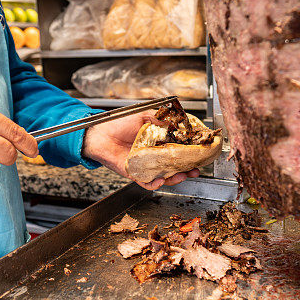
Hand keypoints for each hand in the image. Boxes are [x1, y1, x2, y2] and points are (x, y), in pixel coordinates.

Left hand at [82, 110, 198, 189]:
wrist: (99, 133)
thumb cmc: (119, 123)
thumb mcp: (143, 115)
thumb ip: (160, 118)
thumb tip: (176, 121)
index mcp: (158, 142)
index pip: (178, 150)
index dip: (189, 153)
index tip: (199, 154)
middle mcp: (154, 156)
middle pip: (174, 166)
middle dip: (186, 170)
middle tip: (195, 170)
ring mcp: (145, 166)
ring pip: (163, 177)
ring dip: (174, 179)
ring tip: (181, 176)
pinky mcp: (134, 174)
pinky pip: (146, 182)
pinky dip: (154, 183)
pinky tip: (159, 181)